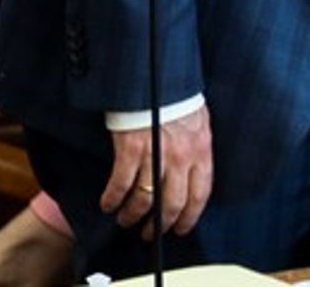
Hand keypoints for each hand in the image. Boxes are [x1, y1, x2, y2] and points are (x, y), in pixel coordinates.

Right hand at [102, 103, 213, 237]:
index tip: (180, 229)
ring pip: (145, 199)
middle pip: (172, 203)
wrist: (156, 76)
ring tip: (126, 221)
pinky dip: (112, 198)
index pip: (200, 194)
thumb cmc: (176, 99)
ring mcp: (156, 154)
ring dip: (133, 215)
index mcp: (201, 150)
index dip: (190, 216)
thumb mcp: (198, 124)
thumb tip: (191, 175)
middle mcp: (181, 156)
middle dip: (160, 225)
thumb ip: (196, 150)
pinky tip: (107, 204)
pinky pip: (121, 183)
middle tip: (149, 234)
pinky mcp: (131, 149)